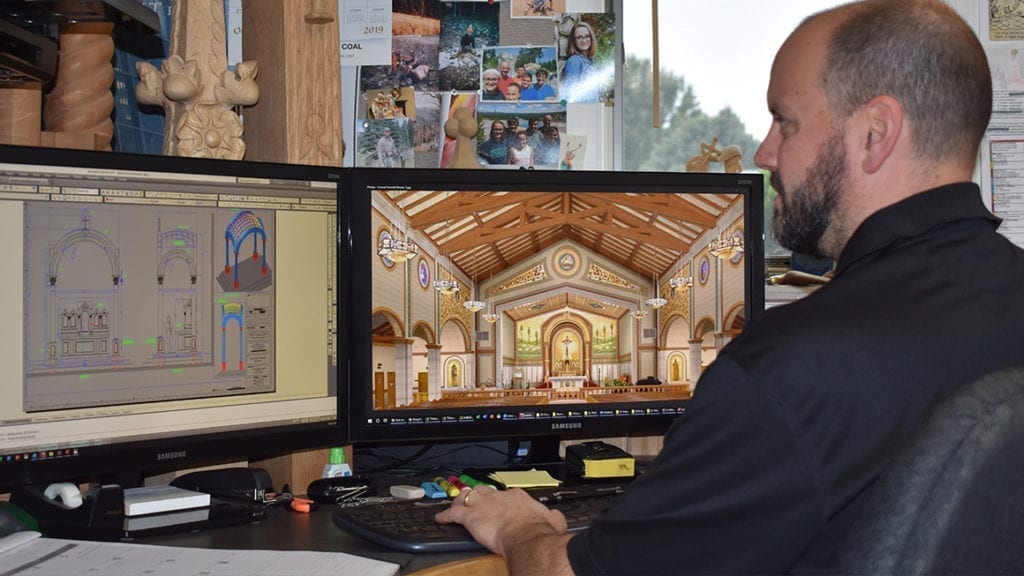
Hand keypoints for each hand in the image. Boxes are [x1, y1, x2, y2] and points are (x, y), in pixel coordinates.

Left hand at [434, 486, 567, 554]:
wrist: (526, 536)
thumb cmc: (538, 531)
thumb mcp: (553, 521)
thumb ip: (553, 516)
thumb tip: (557, 516)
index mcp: (518, 497)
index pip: (507, 494)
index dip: (503, 500)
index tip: (502, 504)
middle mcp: (499, 497)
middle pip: (485, 491)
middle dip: (480, 496)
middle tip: (476, 500)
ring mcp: (483, 505)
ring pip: (467, 498)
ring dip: (461, 501)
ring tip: (457, 503)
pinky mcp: (471, 517)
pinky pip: (454, 514)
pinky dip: (446, 515)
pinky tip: (441, 518)